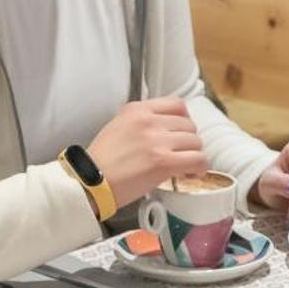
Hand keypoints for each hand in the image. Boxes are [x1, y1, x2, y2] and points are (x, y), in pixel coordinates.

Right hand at [86, 98, 206, 206]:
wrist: (89, 182)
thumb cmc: (101, 162)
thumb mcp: (118, 126)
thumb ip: (141, 122)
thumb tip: (165, 130)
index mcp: (137, 109)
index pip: (177, 104)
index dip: (184, 121)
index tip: (181, 133)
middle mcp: (149, 121)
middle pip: (189, 126)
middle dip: (188, 142)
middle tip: (181, 155)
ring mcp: (157, 140)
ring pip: (195, 143)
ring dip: (193, 156)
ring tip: (184, 167)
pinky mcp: (163, 161)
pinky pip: (197, 159)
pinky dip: (199, 167)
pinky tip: (191, 174)